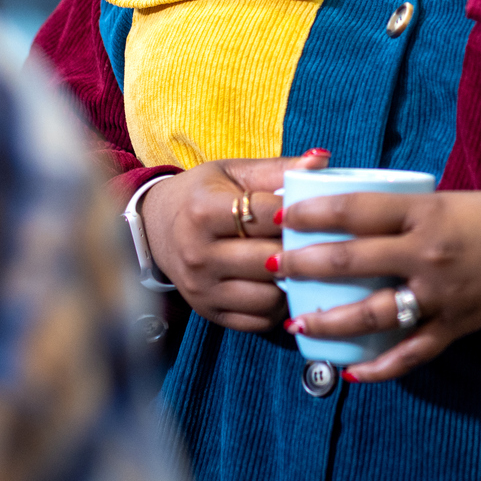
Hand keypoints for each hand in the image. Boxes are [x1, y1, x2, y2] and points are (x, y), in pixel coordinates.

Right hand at [141, 152, 328, 333]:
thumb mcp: (233, 172)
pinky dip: (278, 307)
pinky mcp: (208, 312)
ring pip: (268, 296)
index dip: (299, 213)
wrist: (157, 228)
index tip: (316, 211)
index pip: (267, 215)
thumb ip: (279, 169)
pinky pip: (259, 321)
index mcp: (204, 210)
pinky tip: (281, 286)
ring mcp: (201, 287)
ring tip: (299, 265)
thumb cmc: (203, 195)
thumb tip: (323, 159)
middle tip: (317, 241)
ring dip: (291, 283)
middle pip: (270, 259)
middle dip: (299, 250)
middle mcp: (198, 252)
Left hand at [274, 187, 480, 380]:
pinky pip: (411, 353)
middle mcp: (427, 253)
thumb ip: (401, 211)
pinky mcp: (455, 326)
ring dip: (331, 321)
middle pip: (352, 261)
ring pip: (374, 313)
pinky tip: (352, 374)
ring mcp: (440, 294)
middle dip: (305, 266)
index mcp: (424, 211)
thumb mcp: (444, 200)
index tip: (281, 216)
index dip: (313, 214)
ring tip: (298, 323)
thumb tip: (350, 214)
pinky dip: (381, 368)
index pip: (356, 211)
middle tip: (272, 268)